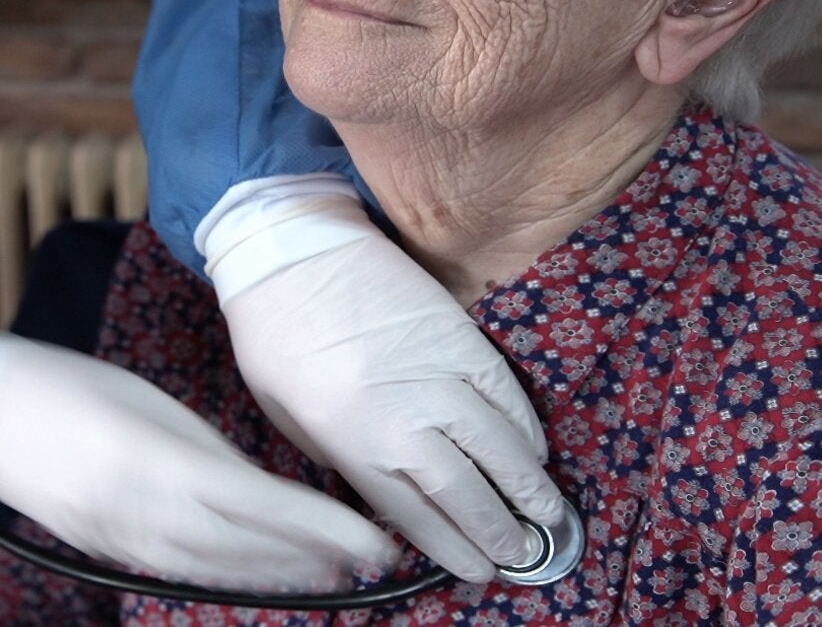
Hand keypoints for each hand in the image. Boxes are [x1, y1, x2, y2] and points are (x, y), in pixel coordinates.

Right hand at [0, 324, 399, 589]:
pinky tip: (256, 570)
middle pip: (242, 548)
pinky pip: (177, 568)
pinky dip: (225, 572)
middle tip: (366, 561)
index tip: (368, 538)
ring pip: (212, 568)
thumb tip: (257, 487)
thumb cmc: (66, 386)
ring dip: (275, 572)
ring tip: (327, 572)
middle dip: (309, 558)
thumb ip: (205, 449)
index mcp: (154, 461)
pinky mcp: (103, 549)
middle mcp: (140, 511)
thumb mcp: (148, 401)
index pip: (256, 504)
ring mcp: (118, 538)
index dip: (317, 528)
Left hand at [204, 181, 564, 582]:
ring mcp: (436, 376)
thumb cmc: (275, 334)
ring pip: (498, 447)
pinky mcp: (458, 336)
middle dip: (498, 530)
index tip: (476, 569)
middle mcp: (401, 420)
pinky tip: (536, 450)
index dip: (453, 548)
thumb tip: (385, 488)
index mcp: (351, 445)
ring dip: (528, 485)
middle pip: (465, 492)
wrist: (290, 252)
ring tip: (546, 513)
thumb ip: (340, 457)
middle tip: (520, 551)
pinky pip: (505, 392)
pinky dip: (526, 425)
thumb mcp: (287, 415)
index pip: (417, 516)